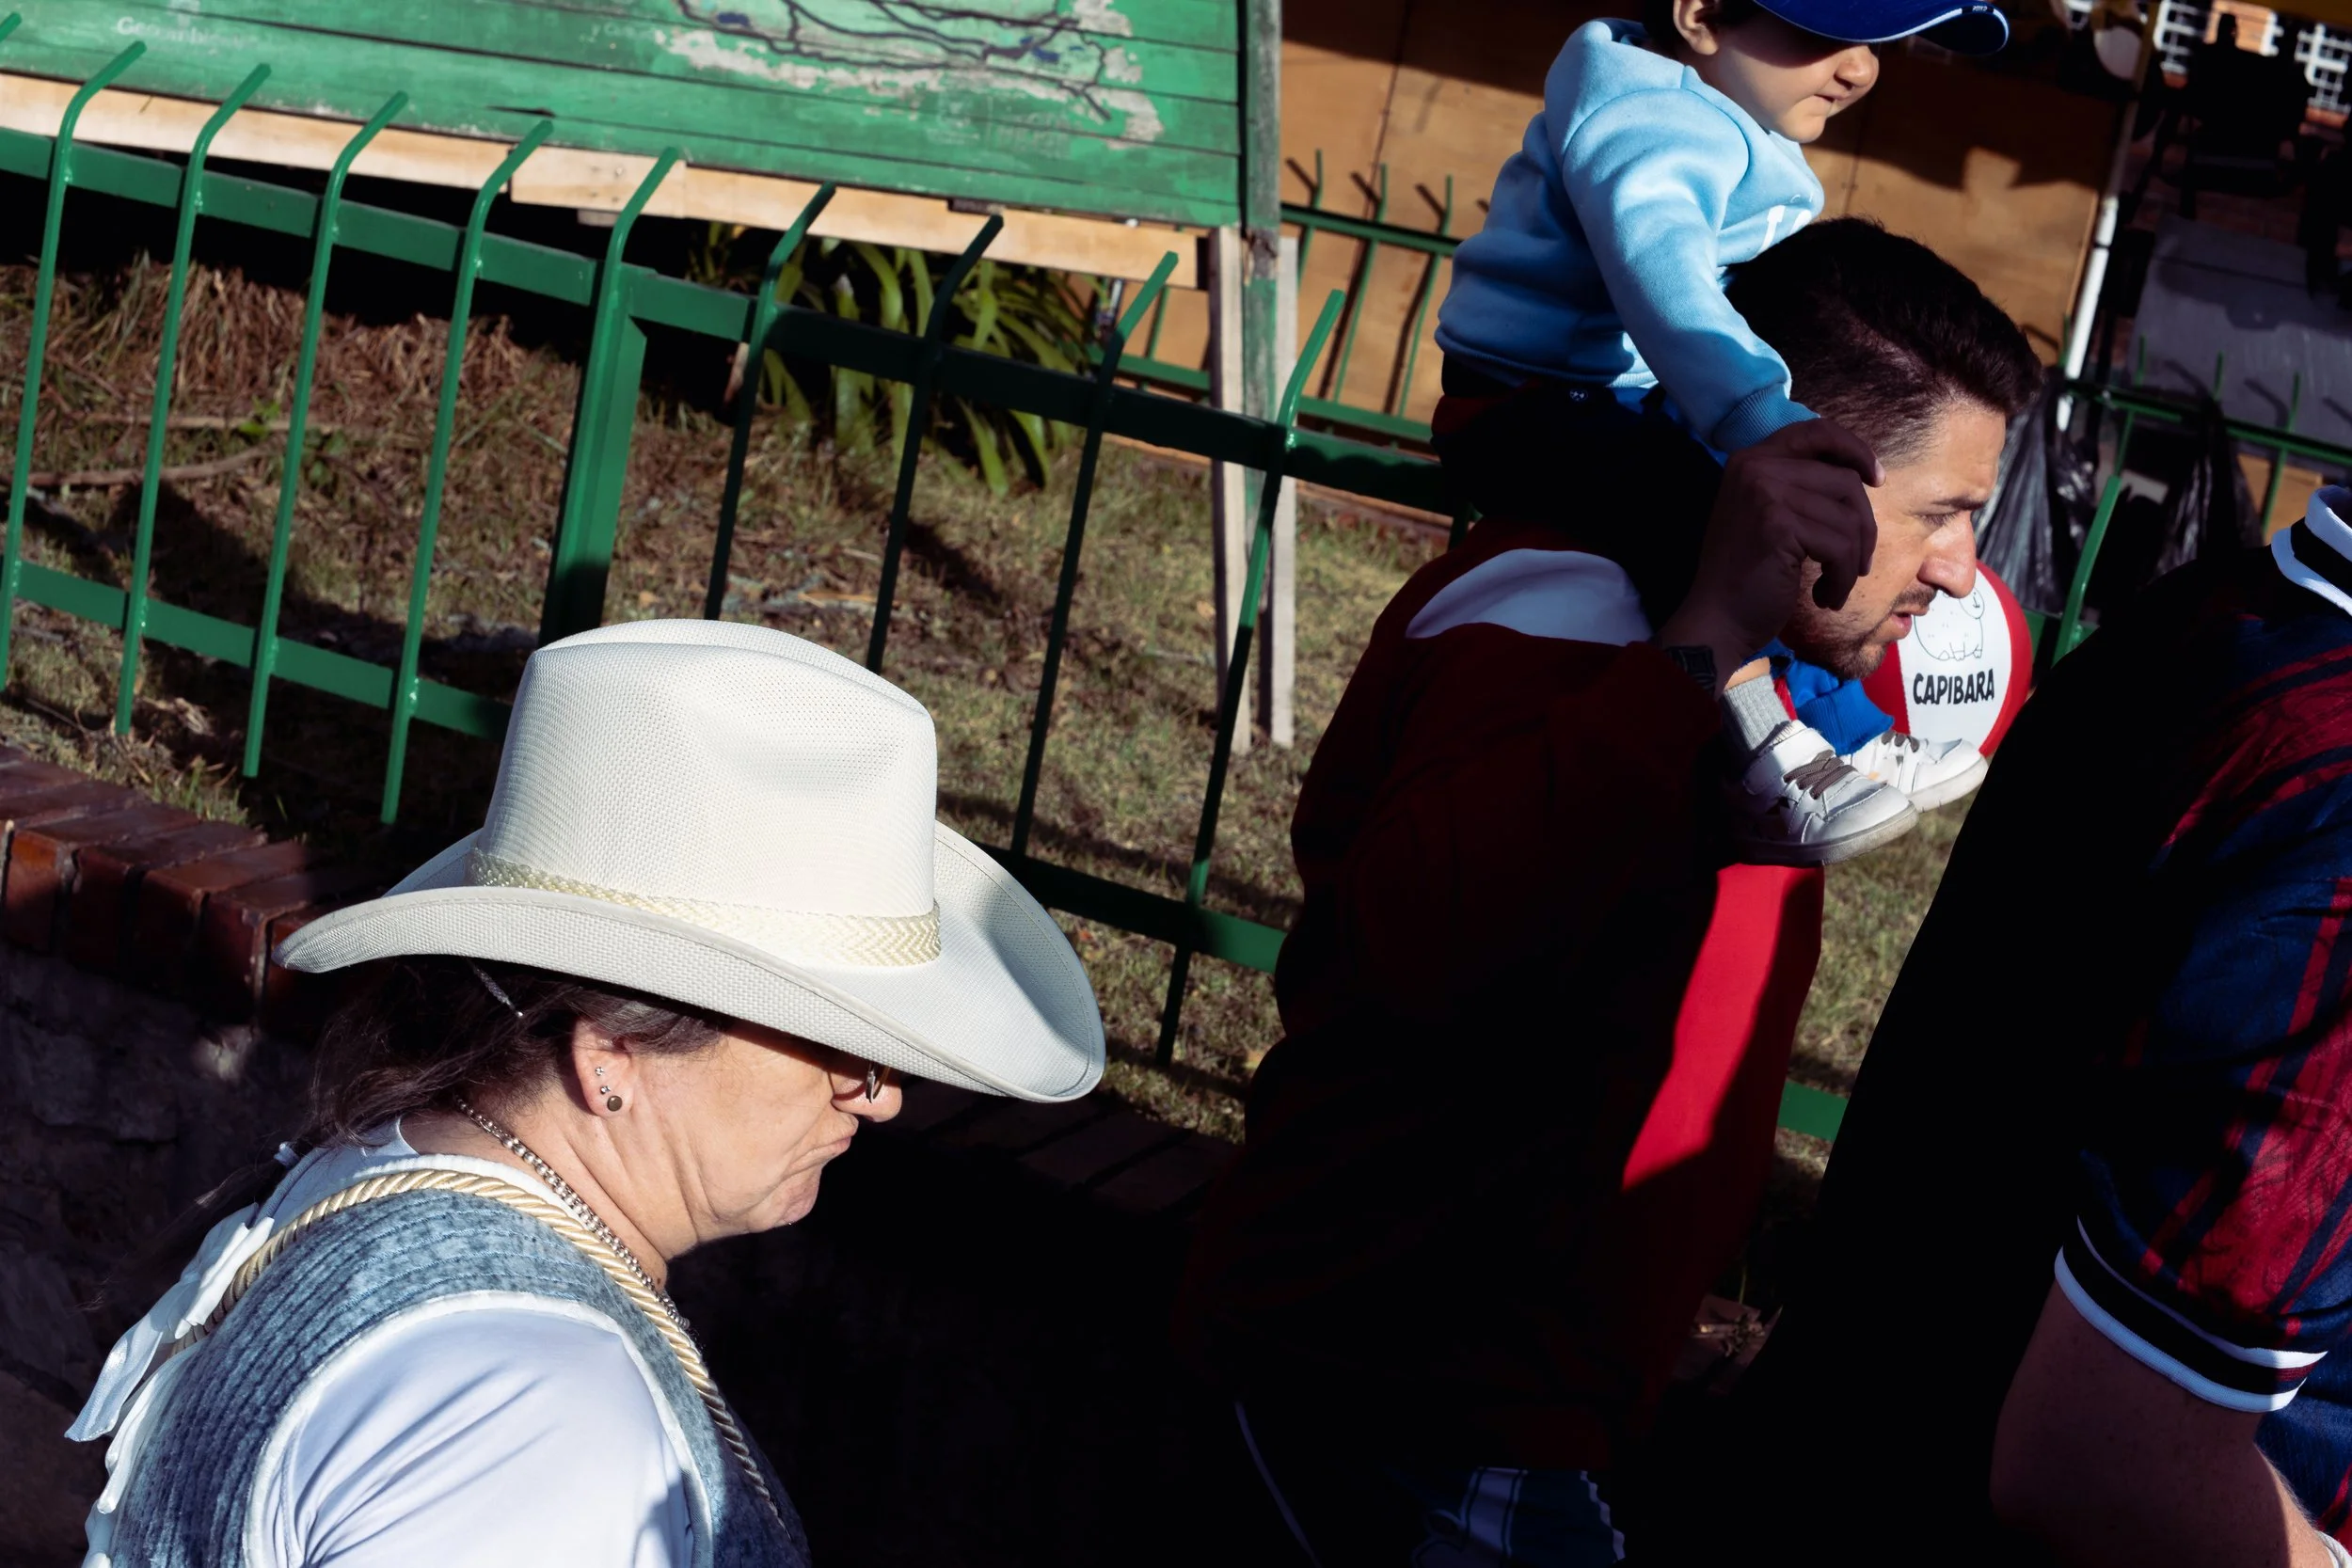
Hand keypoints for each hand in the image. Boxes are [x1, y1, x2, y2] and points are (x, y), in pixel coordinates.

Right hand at [1653, 417, 1880, 681]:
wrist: (1716, 621)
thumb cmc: (1747, 576)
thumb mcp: (1767, 516)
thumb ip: (1799, 487)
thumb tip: (1862, 476)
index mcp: (1751, 460)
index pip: (1816, 431)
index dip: (1854, 450)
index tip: (1875, 479)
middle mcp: (1755, 467)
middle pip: (1844, 481)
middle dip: (1863, 527)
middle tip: (1856, 564)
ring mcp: (1765, 492)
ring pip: (1849, 517)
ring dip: (1852, 561)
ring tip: (1833, 587)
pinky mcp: (1778, 524)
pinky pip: (1841, 546)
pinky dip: (1842, 579)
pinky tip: (1824, 597)